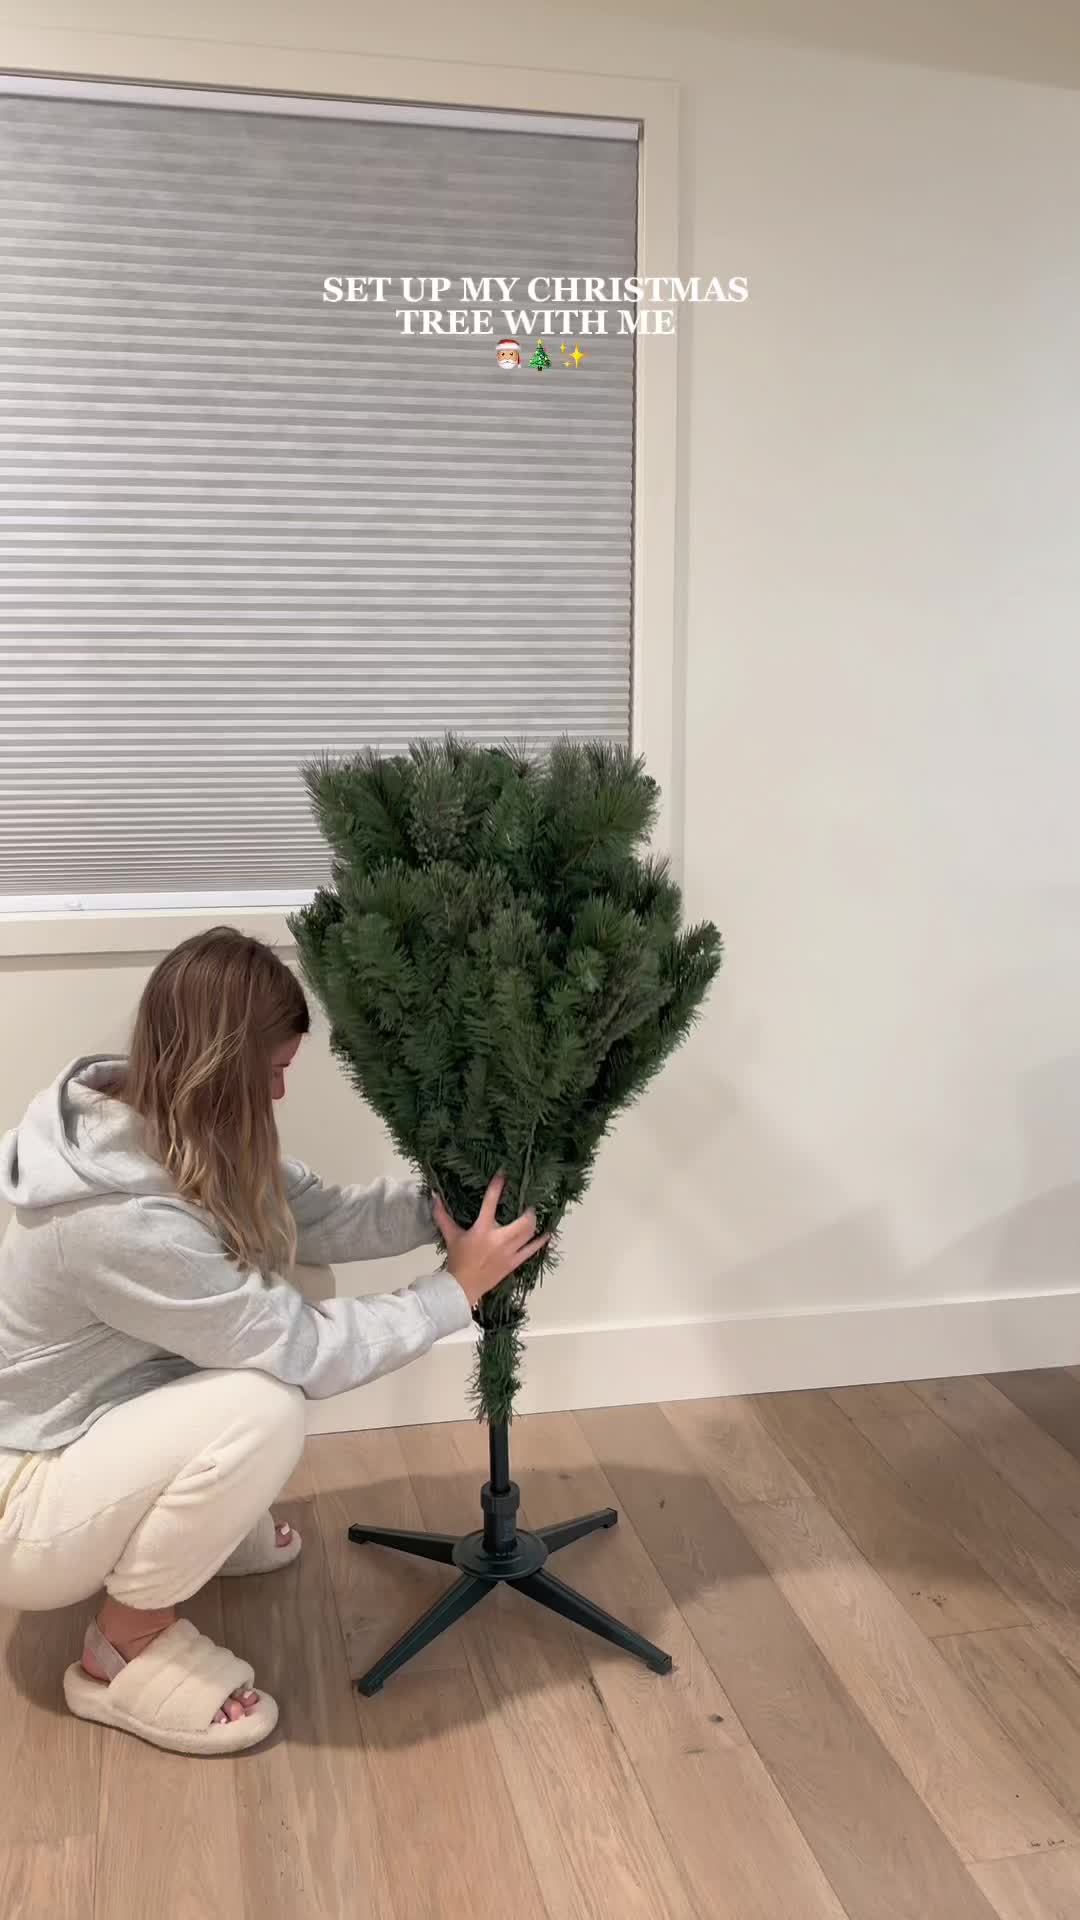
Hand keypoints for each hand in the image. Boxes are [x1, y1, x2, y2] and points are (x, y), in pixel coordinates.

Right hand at [431, 1175, 547, 1310]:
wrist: (462, 1287)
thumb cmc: (457, 1259)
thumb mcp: (450, 1235)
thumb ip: (442, 1216)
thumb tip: (434, 1197)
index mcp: (482, 1229)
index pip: (491, 1202)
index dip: (497, 1186)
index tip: (503, 1174)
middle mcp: (499, 1239)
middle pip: (522, 1221)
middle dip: (528, 1211)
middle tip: (527, 1206)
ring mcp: (509, 1252)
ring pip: (529, 1234)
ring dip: (533, 1223)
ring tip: (533, 1216)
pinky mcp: (514, 1262)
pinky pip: (532, 1250)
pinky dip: (540, 1242)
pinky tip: (547, 1234)